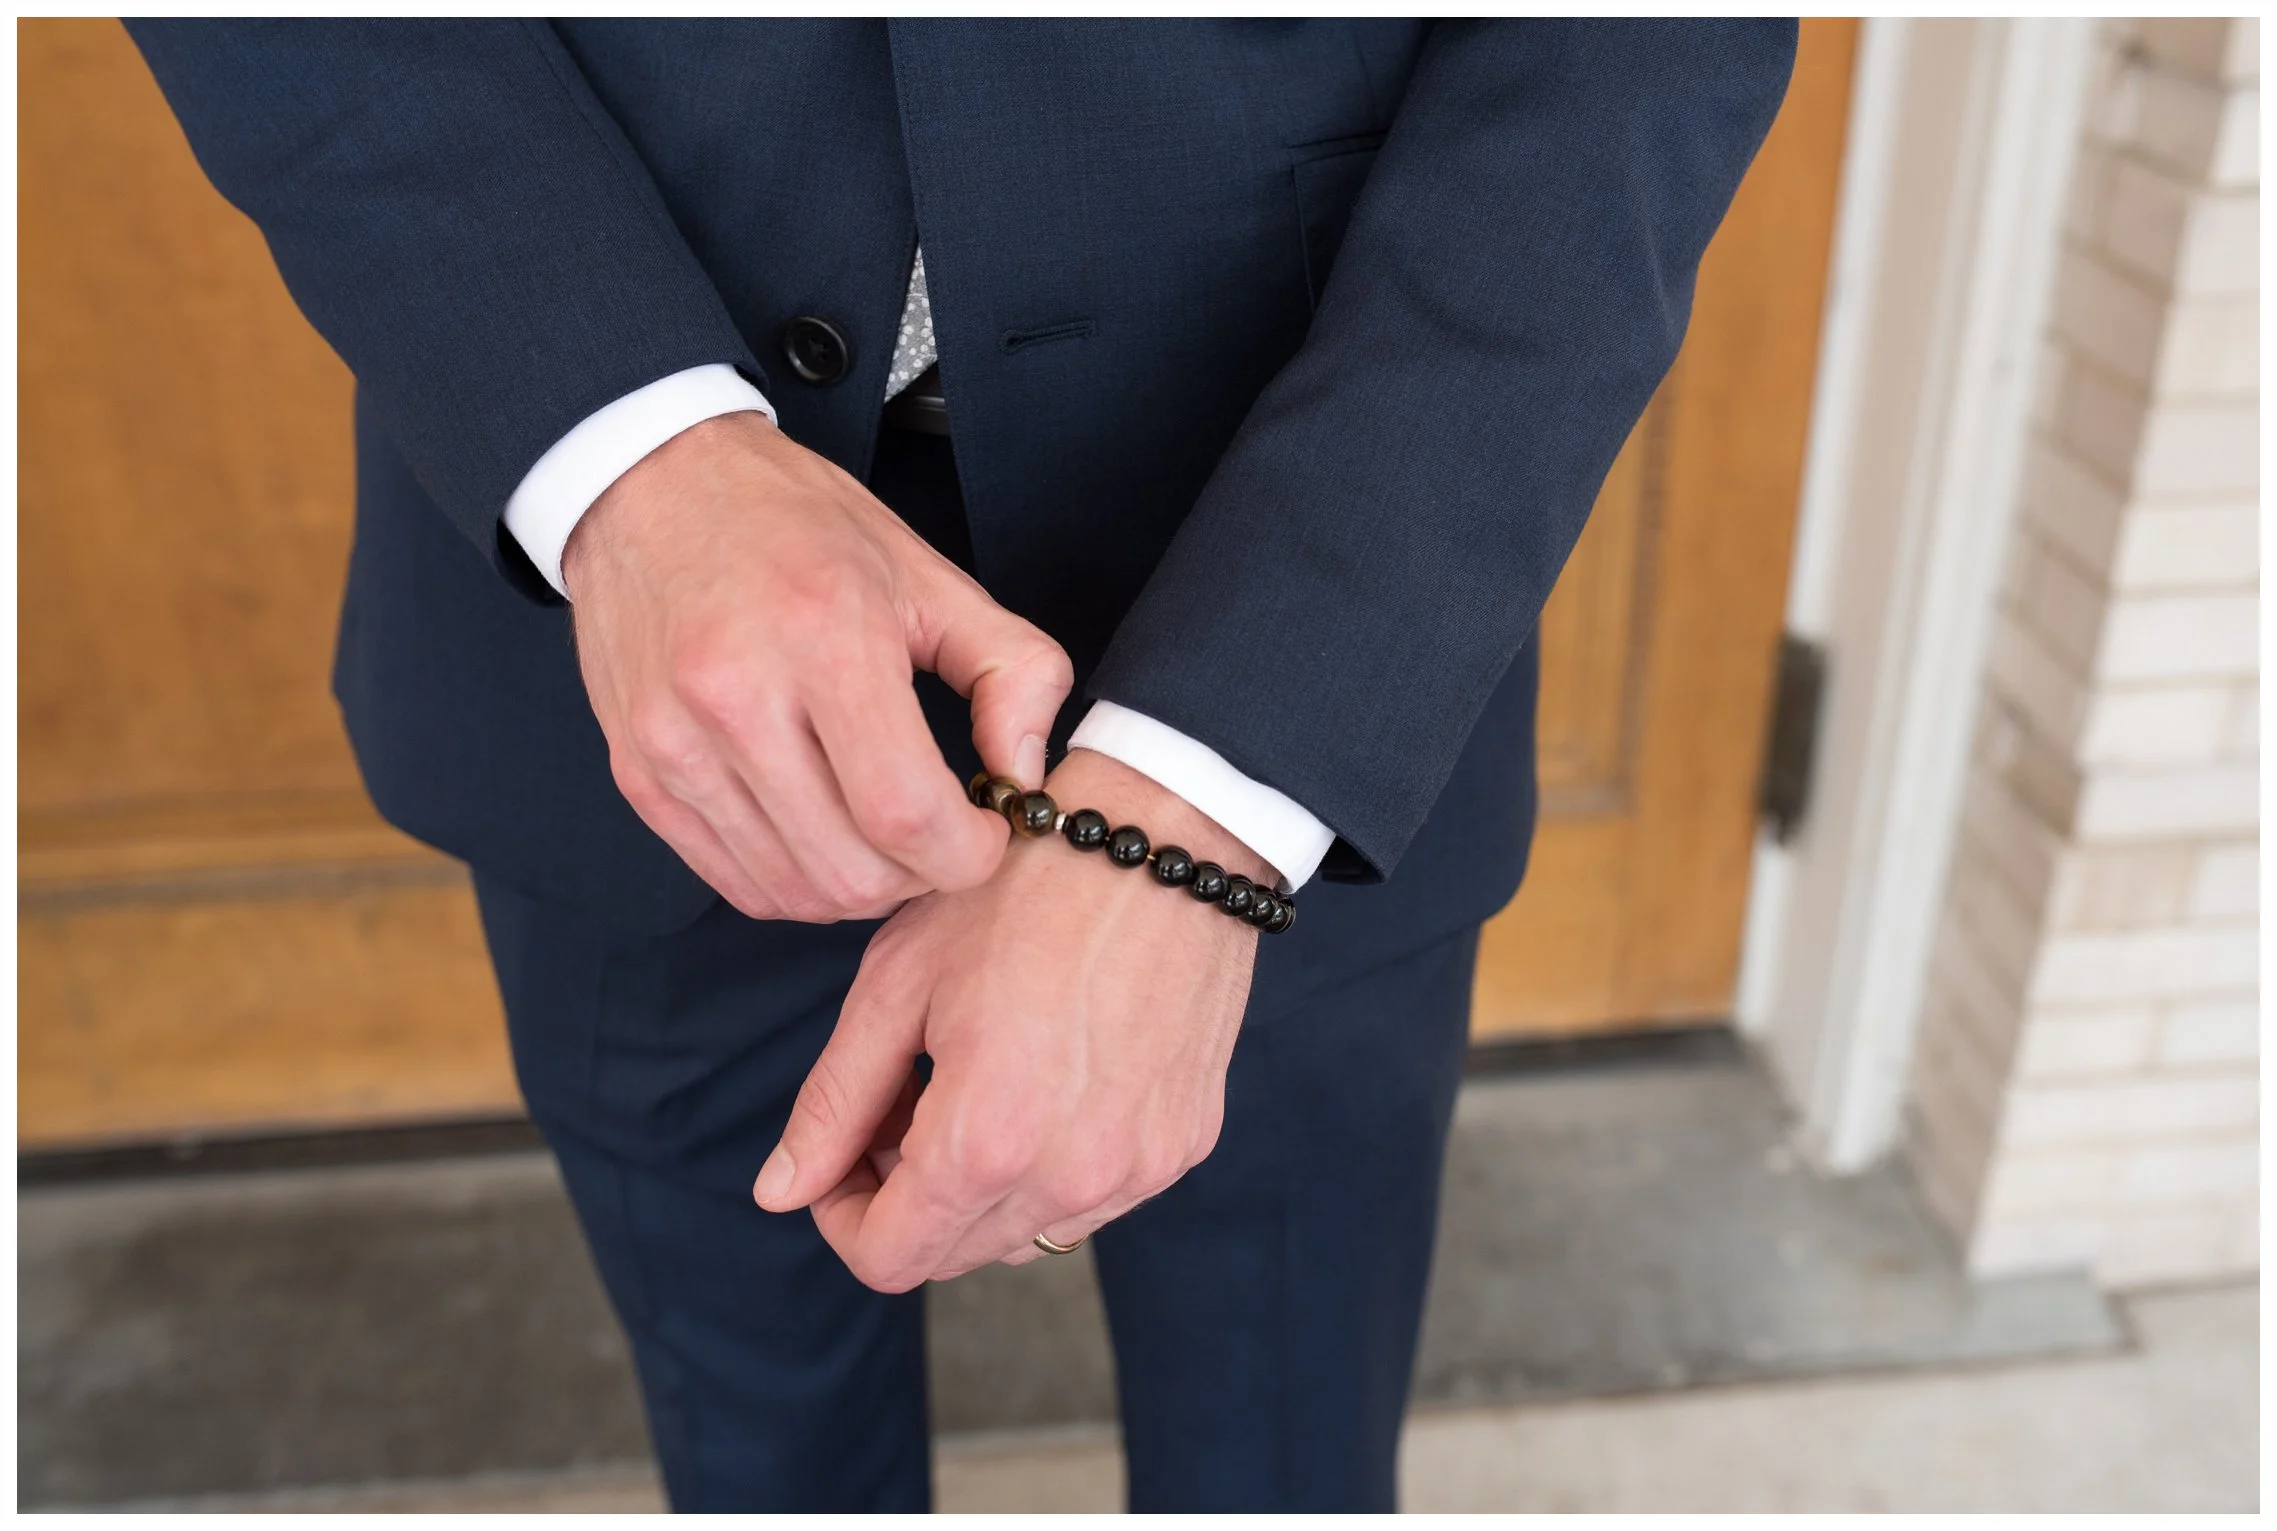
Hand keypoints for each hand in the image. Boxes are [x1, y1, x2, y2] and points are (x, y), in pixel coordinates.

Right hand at [562, 411, 1072, 921]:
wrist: (649, 485)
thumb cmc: (793, 525)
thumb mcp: (928, 575)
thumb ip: (1012, 672)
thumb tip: (1026, 775)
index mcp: (823, 637)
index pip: (905, 812)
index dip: (966, 852)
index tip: (986, 831)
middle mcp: (735, 697)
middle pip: (852, 872)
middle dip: (921, 875)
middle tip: (939, 833)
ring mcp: (675, 744)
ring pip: (795, 892)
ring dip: (860, 886)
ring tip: (881, 832)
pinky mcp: (639, 775)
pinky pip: (737, 883)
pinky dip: (797, 882)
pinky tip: (823, 832)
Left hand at [751, 748, 1276, 1288]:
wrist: (1163, 841)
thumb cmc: (1025, 890)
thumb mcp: (900, 982)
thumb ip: (835, 1101)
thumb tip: (779, 1192)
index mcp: (987, 1141)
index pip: (888, 1260)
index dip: (841, 1217)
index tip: (841, 1155)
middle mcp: (1071, 1178)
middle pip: (953, 1256)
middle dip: (904, 1198)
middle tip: (901, 1100)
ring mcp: (1137, 1169)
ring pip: (1023, 1235)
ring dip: (978, 1190)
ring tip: (972, 1086)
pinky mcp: (1181, 1147)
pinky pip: (1092, 1198)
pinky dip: (1050, 1165)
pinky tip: (1045, 1078)